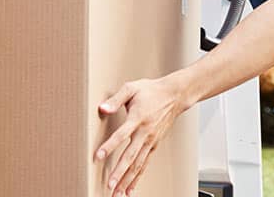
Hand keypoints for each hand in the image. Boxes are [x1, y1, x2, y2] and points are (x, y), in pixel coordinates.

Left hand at [95, 75, 192, 195]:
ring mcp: (150, 141)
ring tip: (117, 193)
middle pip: (131, 156)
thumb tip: (102, 108)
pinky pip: (144, 164)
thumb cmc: (151, 91)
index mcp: (137, 118)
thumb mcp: (132, 88)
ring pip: (138, 164)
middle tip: (109, 185)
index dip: (109, 146)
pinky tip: (129, 188)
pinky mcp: (154, 145)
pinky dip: (137, 178)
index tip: (98, 157)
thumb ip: (115, 99)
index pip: (121, 134)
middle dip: (119, 172)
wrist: (175, 95)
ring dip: (127, 180)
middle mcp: (145, 132)